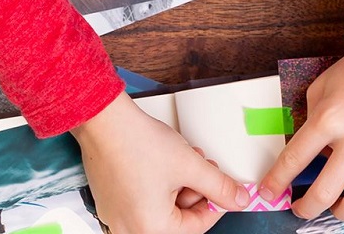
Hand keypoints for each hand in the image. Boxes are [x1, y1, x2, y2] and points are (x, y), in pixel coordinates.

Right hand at [71, 92, 250, 233]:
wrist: (104, 121)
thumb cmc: (138, 143)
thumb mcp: (191, 165)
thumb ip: (220, 187)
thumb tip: (238, 200)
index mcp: (150, 228)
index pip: (197, 226)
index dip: (216, 204)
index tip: (226, 190)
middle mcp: (129, 228)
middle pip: (177, 218)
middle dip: (195, 190)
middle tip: (203, 167)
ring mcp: (115, 215)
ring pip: (161, 207)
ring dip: (178, 185)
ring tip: (184, 159)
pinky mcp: (109, 200)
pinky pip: (141, 200)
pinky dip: (158, 185)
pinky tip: (164, 162)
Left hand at [260, 51, 343, 222]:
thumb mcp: (323, 86)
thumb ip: (312, 119)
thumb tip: (311, 153)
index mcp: (329, 118)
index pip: (294, 159)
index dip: (276, 182)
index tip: (269, 193)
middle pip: (324, 192)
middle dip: (306, 208)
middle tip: (301, 209)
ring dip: (340, 213)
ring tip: (336, 208)